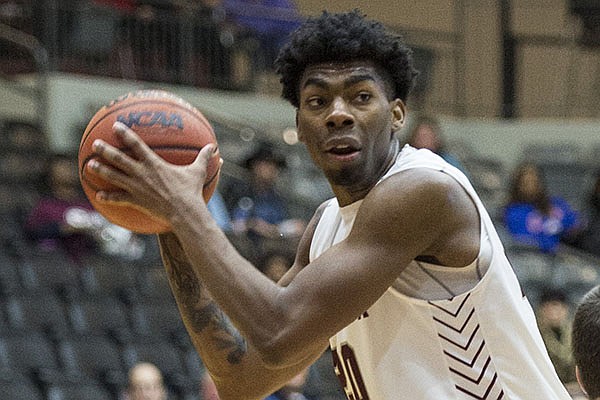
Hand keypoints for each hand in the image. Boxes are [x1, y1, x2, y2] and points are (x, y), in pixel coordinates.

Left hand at [86, 121, 216, 222]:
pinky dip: (108, 197)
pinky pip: (118, 199)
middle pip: (118, 159)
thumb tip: (214, 148)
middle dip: (105, 150)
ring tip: (89, 166)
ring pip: (113, 177)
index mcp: (154, 163)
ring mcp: (136, 188)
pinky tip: (98, 196)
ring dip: (100, 171)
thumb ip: (203, 157)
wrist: (184, 212)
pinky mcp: (136, 201)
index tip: (116, 126)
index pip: (136, 144)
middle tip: (95, 145)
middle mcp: (141, 173)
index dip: (125, 133)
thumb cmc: (191, 191)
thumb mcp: (198, 171)